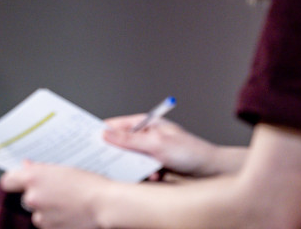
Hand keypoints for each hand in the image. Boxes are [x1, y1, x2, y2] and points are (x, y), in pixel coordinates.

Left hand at [0, 161, 110, 228]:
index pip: (8, 181)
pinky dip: (55, 221)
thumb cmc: (89, 185)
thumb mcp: (63, 170)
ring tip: (67, 204)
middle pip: (26, 197)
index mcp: (33, 178)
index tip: (20, 181)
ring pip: (37, 213)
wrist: (105, 205)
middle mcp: (33, 197)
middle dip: (38, 196)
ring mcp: (40, 216)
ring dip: (47, 210)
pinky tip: (70, 213)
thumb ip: (41, 170)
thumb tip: (27, 166)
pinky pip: (47, 224)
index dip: (15, 181)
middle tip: (56, 192)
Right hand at [103, 115, 225, 176]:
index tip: (88, 142)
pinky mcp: (154, 165)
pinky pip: (139, 171)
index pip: (115, 125)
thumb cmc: (191, 152)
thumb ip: (130, 140)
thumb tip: (106, 134)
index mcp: (145, 124)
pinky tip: (156, 177)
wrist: (212, 171)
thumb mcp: (157, 144)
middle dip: (119, 155)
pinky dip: (145, 175)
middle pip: (120, 144)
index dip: (101, 133)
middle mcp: (145, 136)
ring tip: (149, 171)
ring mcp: (149, 151)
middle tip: (115, 162)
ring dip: (135, 168)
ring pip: (129, 160)